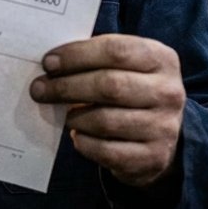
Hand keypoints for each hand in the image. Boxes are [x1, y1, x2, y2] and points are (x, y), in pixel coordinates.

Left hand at [29, 34, 184, 186]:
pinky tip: (77, 135)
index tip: (48, 62)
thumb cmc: (133, 90)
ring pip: (105, 120)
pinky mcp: (153, 157)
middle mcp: (168, 92)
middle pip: (109, 85)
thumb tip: (52, 63)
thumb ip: (98, 58)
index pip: (116, 50)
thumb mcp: (128, 66)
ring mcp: (163, 127)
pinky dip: (84, 142)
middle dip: (66, 87)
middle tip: (39, 89)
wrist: (165, 138)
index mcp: (161, 59)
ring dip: (74, 117)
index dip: (77, 55)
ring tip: (62, 114)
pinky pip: (107, 151)